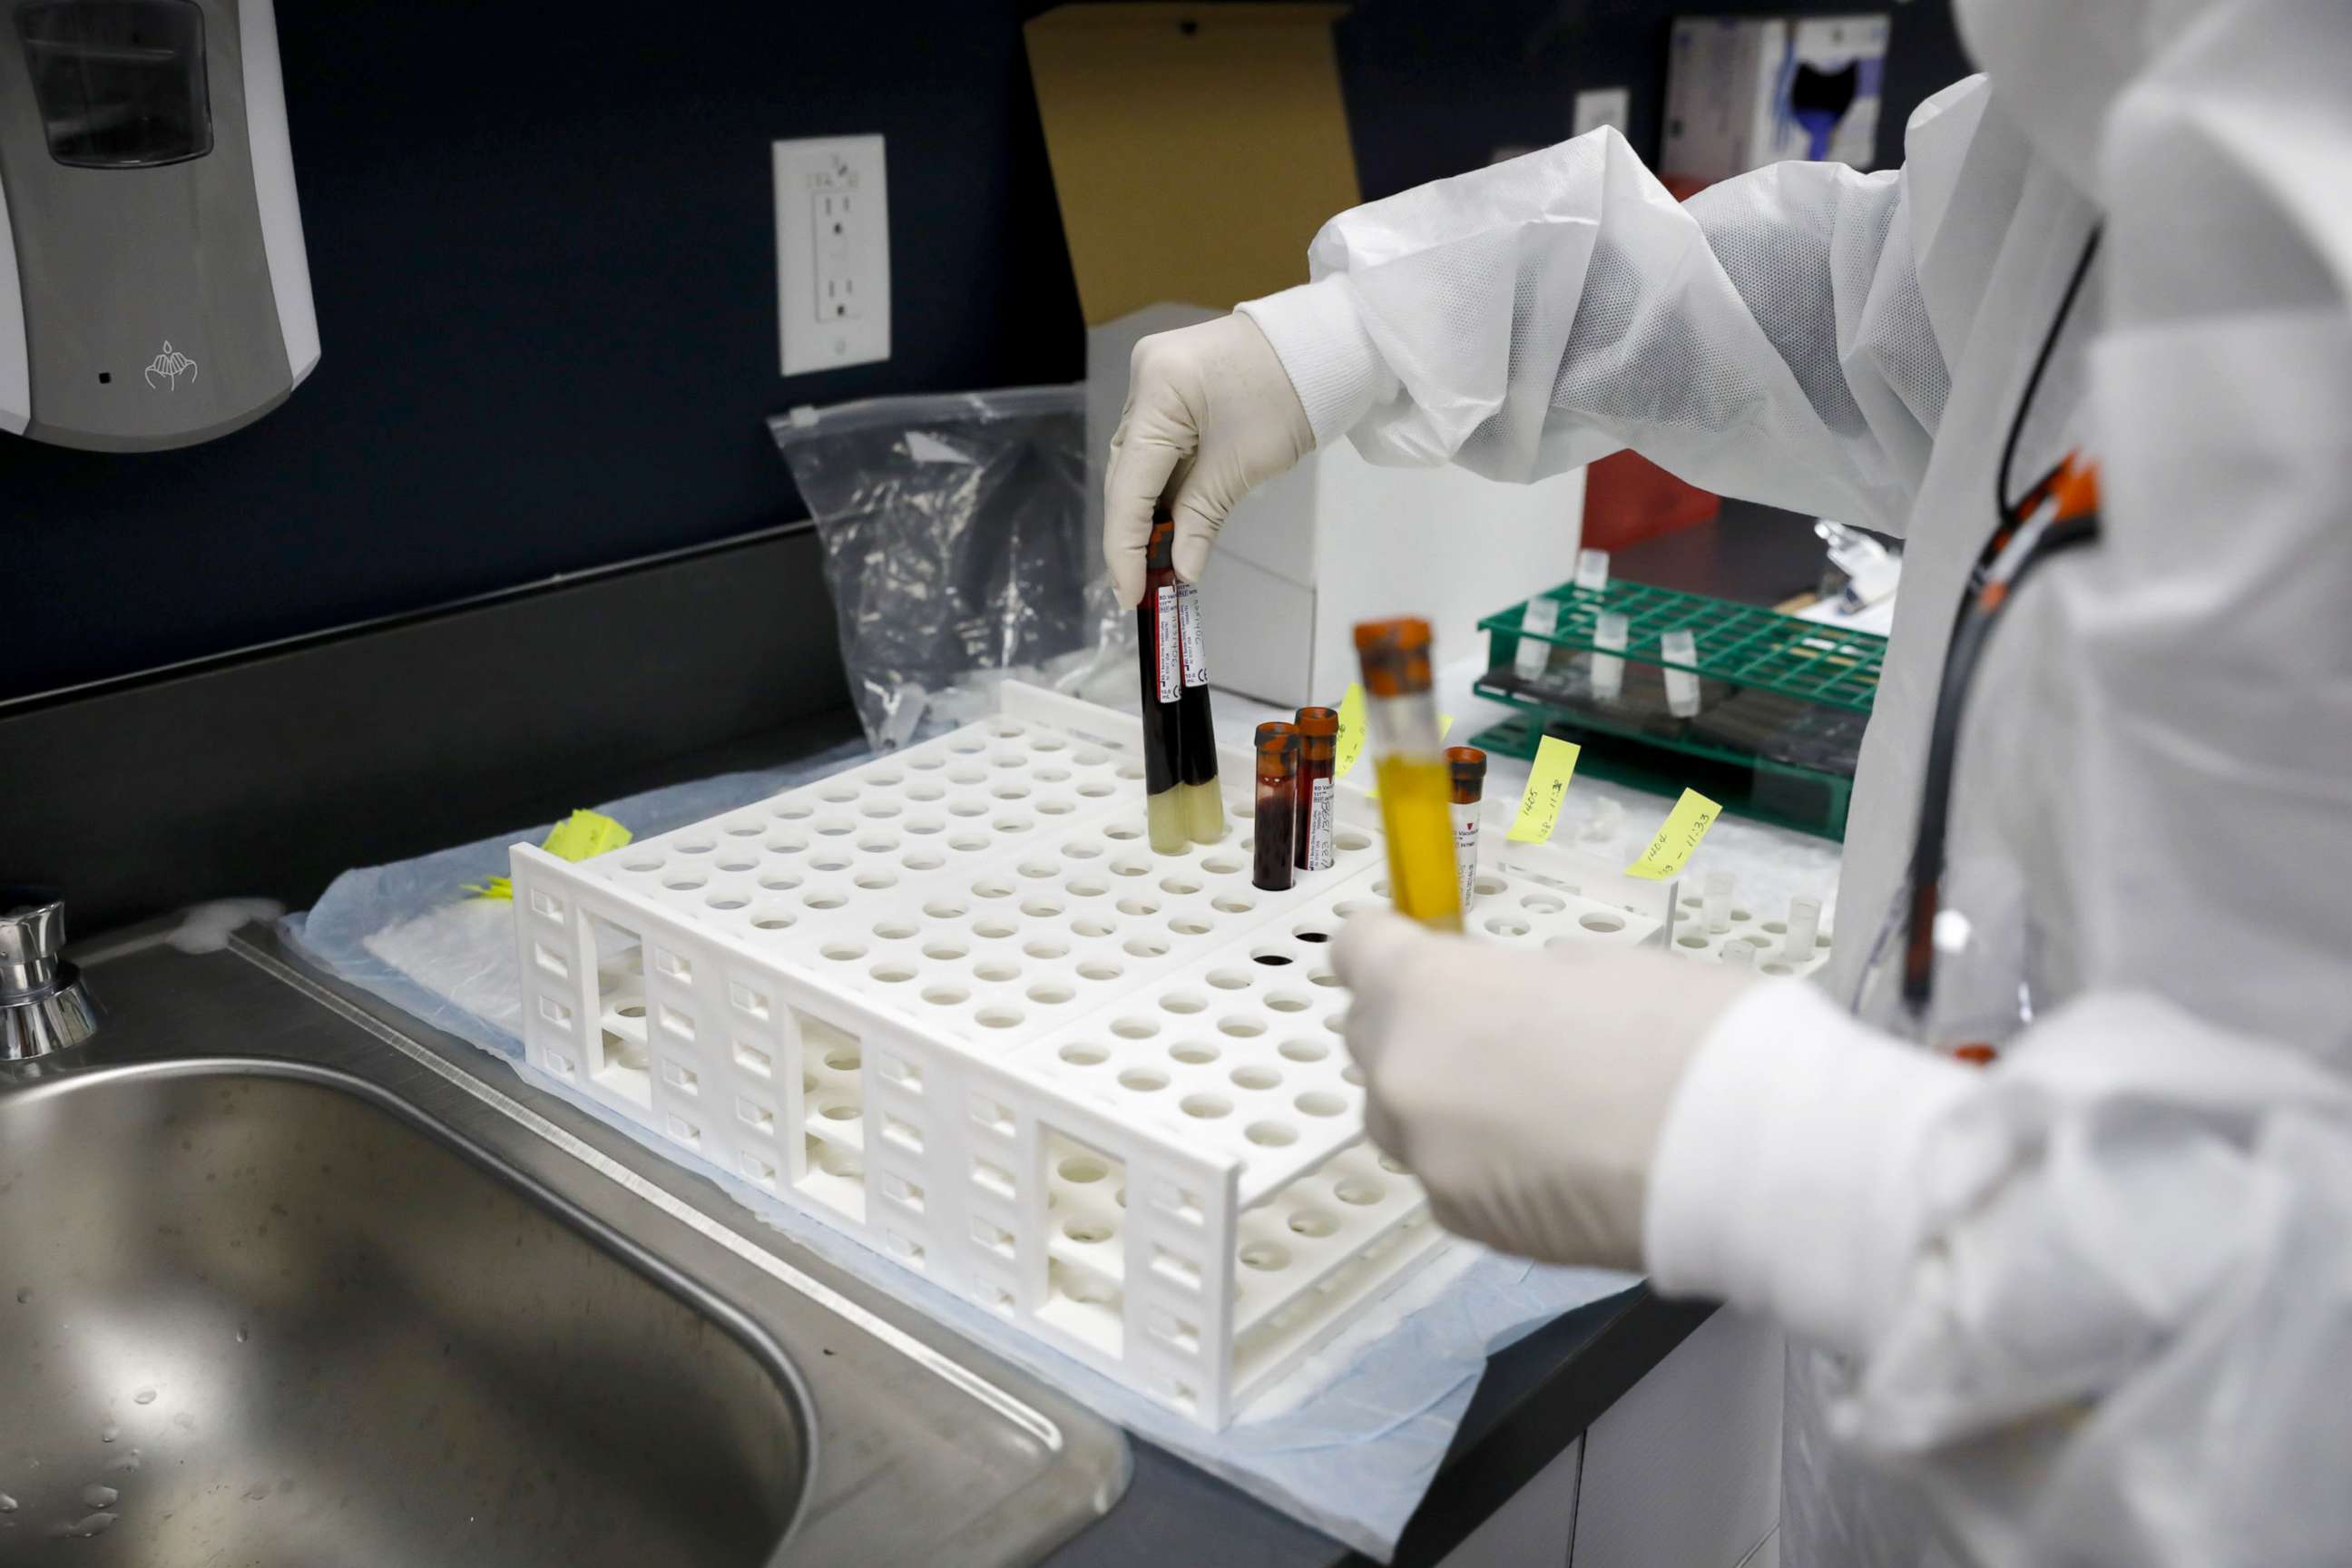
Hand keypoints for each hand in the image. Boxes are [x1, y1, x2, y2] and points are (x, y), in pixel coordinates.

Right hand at [1104, 314, 1315, 605]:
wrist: (1325, 345)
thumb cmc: (1293, 396)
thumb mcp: (1243, 465)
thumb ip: (1200, 518)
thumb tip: (1181, 568)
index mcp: (1158, 391)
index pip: (1128, 484)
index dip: (1125, 547)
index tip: (1129, 594)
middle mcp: (1144, 380)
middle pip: (1126, 472)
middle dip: (1133, 532)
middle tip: (1142, 586)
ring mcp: (1155, 380)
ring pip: (1140, 461)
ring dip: (1149, 511)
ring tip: (1156, 561)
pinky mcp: (1172, 386)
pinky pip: (1158, 445)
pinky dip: (1165, 485)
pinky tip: (1170, 521)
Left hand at [1331, 910, 1757, 1268]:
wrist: (1740, 1156)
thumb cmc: (1678, 1031)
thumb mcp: (1590, 966)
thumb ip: (1513, 984)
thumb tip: (1501, 1004)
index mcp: (1424, 991)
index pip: (1357, 951)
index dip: (1391, 947)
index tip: (1425, 950)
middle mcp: (1401, 1077)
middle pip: (1374, 1038)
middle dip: (1419, 1027)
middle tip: (1496, 1029)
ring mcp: (1428, 1160)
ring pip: (1407, 1116)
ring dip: (1446, 1101)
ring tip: (1534, 1103)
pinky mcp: (1465, 1226)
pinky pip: (1449, 1176)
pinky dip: (1482, 1163)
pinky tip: (1554, 1160)